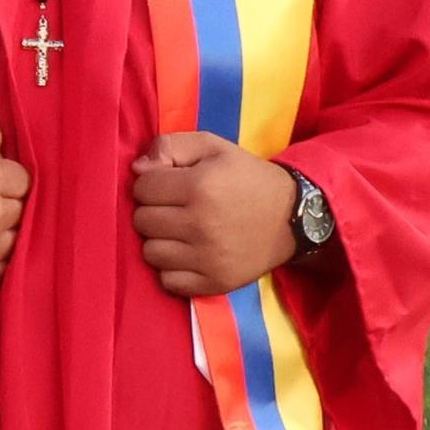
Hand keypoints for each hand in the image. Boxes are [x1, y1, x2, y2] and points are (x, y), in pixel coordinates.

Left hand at [131, 132, 297, 297]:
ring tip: (181, 231)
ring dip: (160, 240)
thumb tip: (137, 169)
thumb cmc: (246, 177)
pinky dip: (172, 269)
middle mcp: (201, 225)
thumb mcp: (212, 147)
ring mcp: (208, 258)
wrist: (292, 216)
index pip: (142, 188)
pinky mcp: (215, 283)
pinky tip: (188, 254)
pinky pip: (168, 281)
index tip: (170, 185)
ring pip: (150, 252)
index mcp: (199, 187)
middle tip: (176, 208)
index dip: (152, 183)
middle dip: (153, 210)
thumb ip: (170, 146)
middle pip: (142, 221)